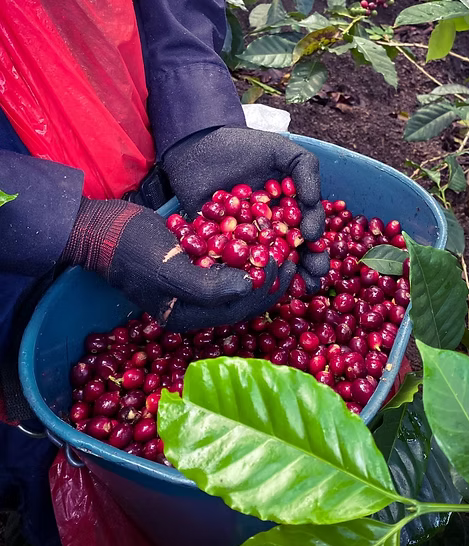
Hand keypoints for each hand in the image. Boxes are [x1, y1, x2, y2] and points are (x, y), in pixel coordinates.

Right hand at [61, 198, 290, 329]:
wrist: (101, 229)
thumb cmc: (131, 251)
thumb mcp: (169, 270)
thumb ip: (208, 286)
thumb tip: (249, 287)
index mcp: (190, 316)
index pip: (243, 307)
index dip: (269, 285)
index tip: (285, 258)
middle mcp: (195, 305)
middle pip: (246, 295)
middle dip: (271, 274)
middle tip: (290, 247)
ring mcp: (194, 283)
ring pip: (240, 277)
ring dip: (261, 261)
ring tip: (280, 238)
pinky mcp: (193, 263)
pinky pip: (227, 261)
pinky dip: (245, 249)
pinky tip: (258, 231)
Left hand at [163, 127, 328, 292]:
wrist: (196, 147)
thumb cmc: (241, 147)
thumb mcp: (280, 151)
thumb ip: (305, 170)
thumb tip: (315, 203)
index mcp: (287, 210)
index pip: (309, 230)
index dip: (317, 241)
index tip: (315, 242)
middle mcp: (270, 229)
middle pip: (293, 254)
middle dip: (306, 267)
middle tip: (313, 277)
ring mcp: (245, 240)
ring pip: (266, 264)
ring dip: (279, 278)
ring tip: (288, 286)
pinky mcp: (219, 246)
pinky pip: (232, 264)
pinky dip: (241, 274)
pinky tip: (250, 283)